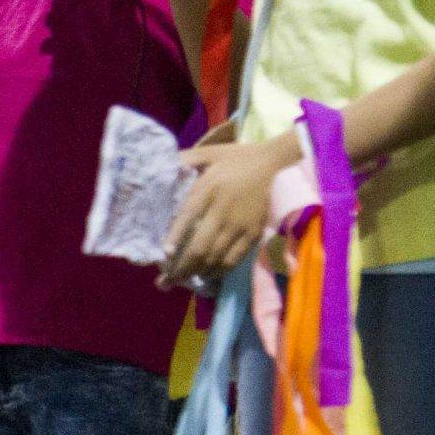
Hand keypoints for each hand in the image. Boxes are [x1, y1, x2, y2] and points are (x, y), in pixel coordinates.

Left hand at [160, 137, 293, 282]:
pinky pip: (234, 260)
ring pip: (215, 258)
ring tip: (179, 281)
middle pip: (200, 247)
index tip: (164, 254)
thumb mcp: (208, 153)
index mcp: (209, 189)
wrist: (275, 163)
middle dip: (180, 268)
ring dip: (196, 273)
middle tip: (164, 281)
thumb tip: (159, 166)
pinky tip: (206, 275)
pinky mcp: (254, 234)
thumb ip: (184, 159)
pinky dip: (217, 271)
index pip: (187, 217)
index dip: (174, 238)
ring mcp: (240, 226)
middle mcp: (224, 211)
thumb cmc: (237, 158)